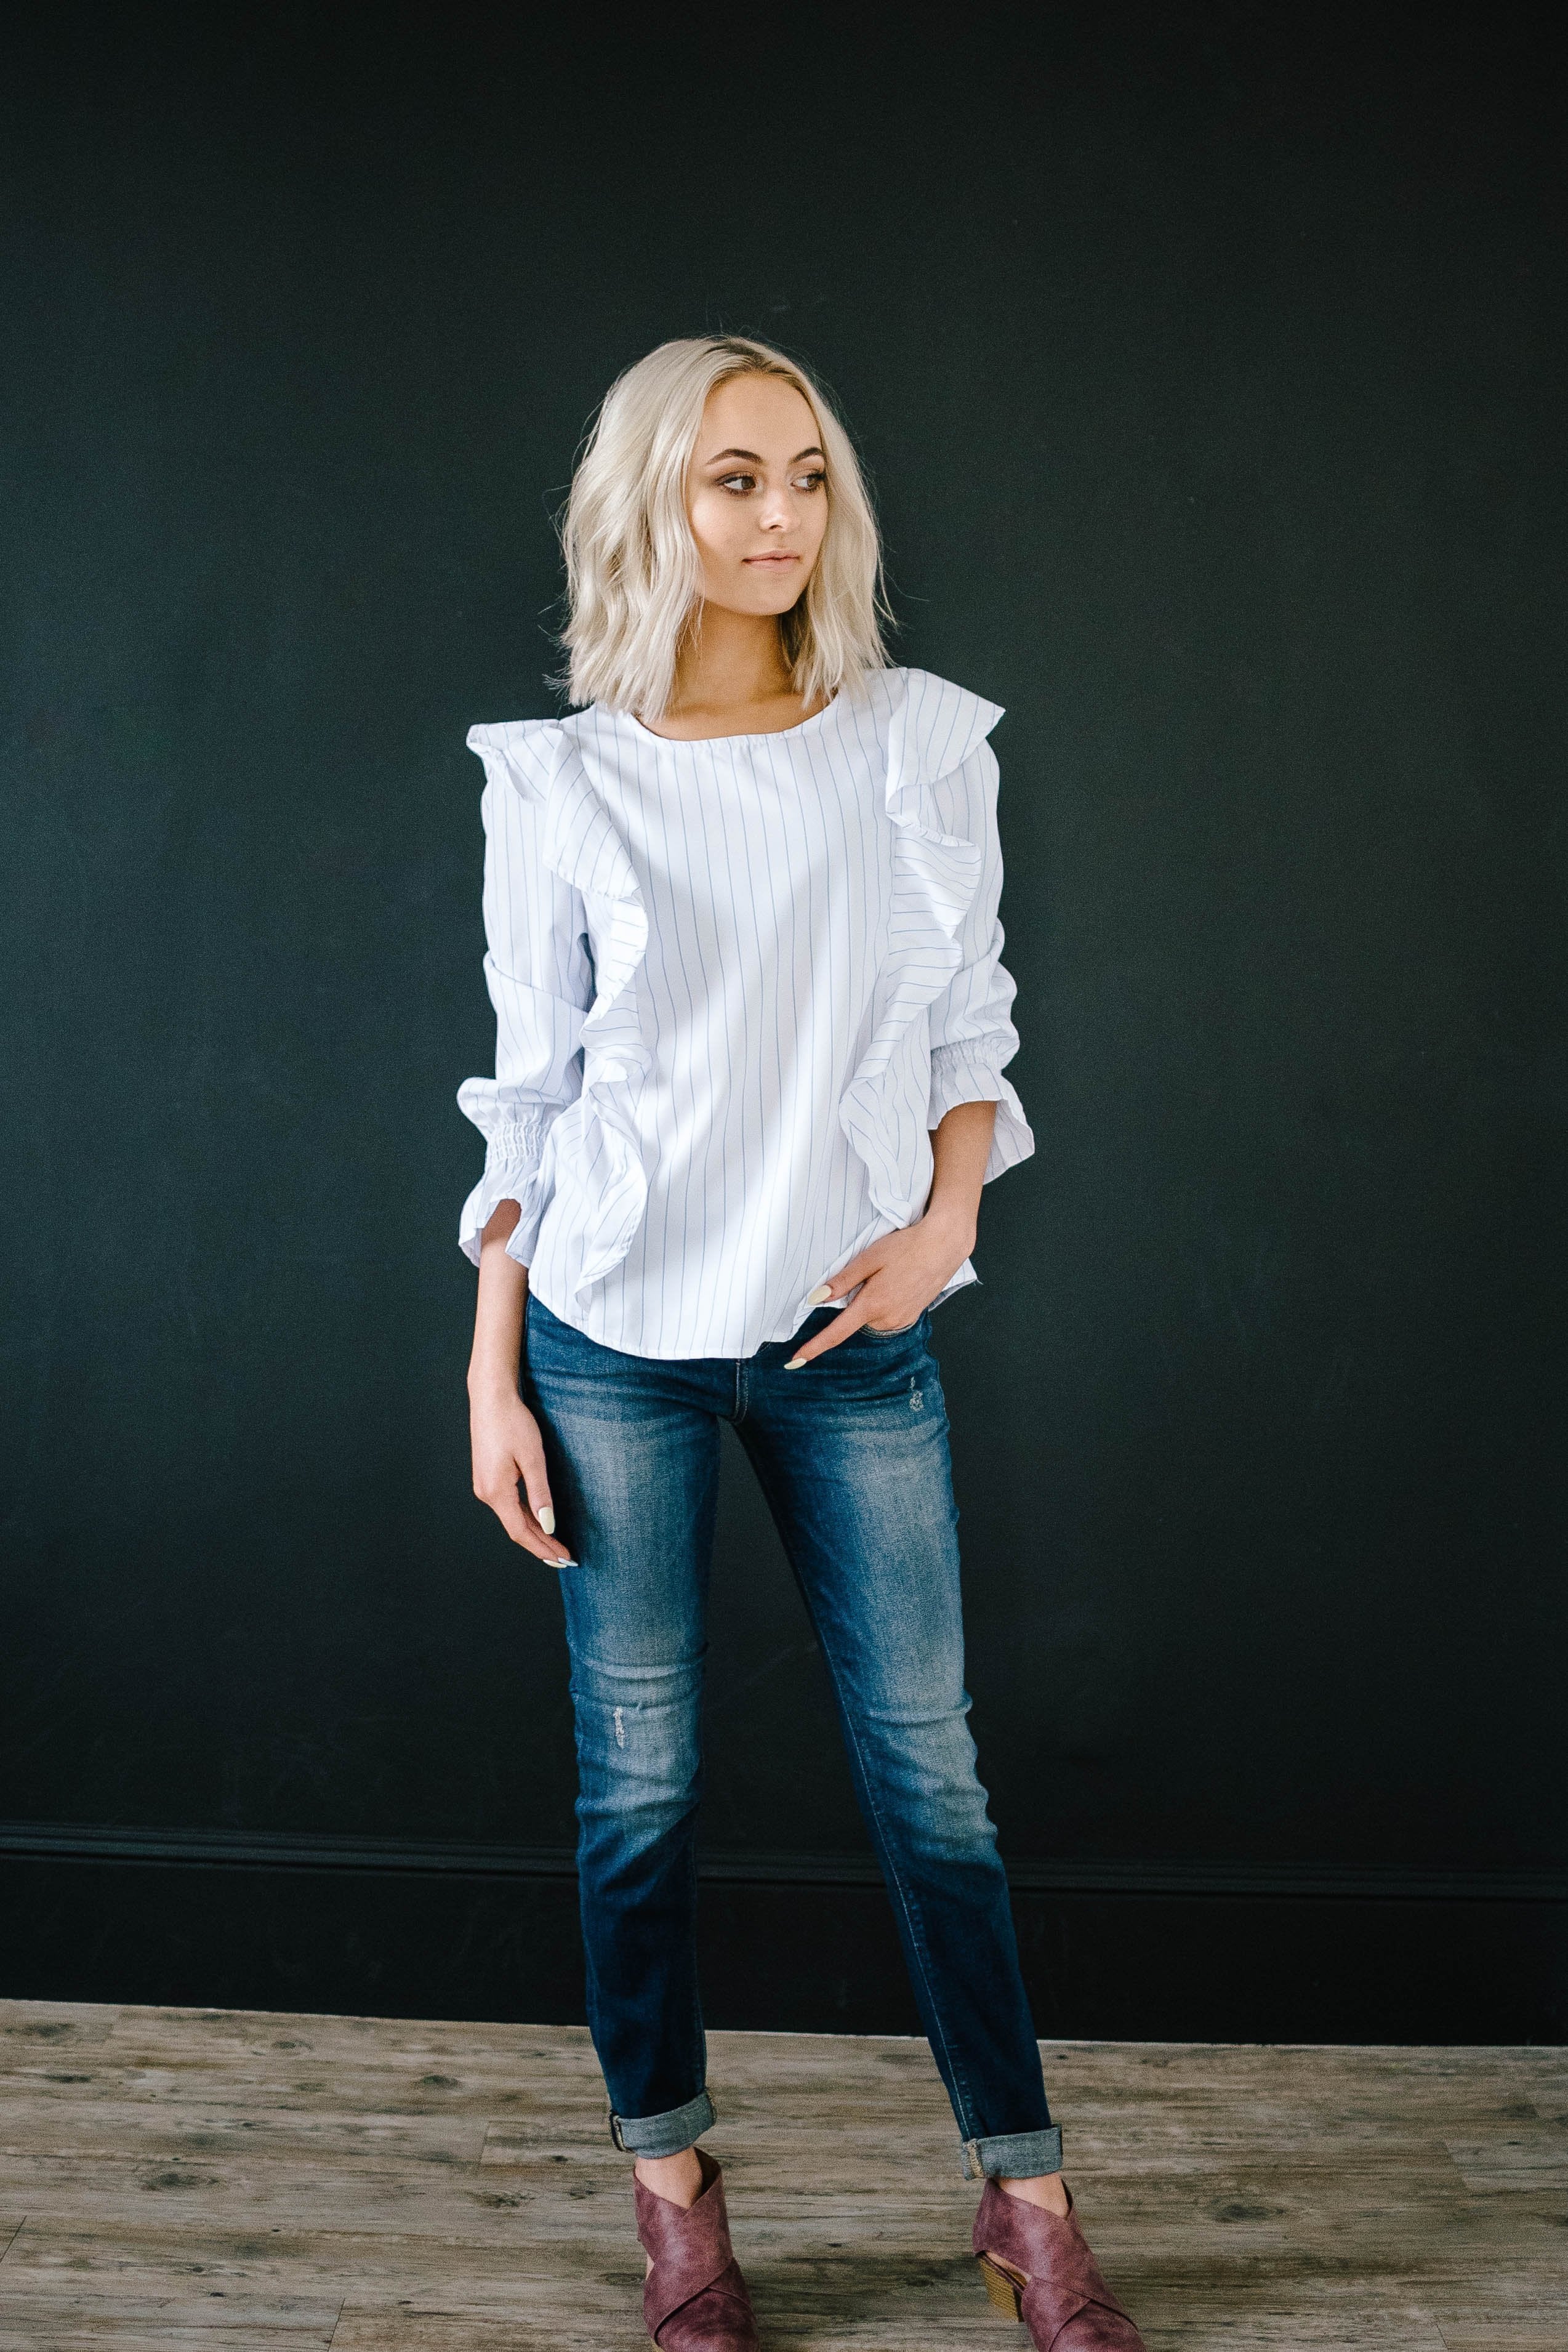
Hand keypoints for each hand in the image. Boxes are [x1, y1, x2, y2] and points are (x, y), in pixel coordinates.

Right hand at [469, 1386, 575, 1563]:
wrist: (491, 1398)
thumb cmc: (512, 1422)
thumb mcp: (533, 1458)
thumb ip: (540, 1495)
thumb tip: (548, 1525)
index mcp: (496, 1492)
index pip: (521, 1532)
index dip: (543, 1548)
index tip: (564, 1558)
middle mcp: (486, 1493)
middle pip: (517, 1529)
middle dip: (542, 1545)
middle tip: (566, 1557)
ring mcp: (485, 1485)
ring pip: (513, 1517)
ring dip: (535, 1532)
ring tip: (556, 1545)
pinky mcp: (488, 1477)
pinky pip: (509, 1505)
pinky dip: (525, 1517)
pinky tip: (539, 1521)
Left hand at [785, 1207, 975, 1367]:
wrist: (944, 1245)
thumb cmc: (907, 1247)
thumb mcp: (868, 1259)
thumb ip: (841, 1282)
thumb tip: (816, 1299)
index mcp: (872, 1305)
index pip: (836, 1333)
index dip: (814, 1347)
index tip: (795, 1361)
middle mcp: (886, 1319)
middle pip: (854, 1318)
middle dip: (855, 1301)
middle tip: (871, 1273)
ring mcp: (901, 1320)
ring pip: (871, 1317)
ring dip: (871, 1300)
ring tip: (890, 1273)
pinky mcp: (911, 1316)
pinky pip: (887, 1315)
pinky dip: (885, 1302)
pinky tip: (897, 1282)